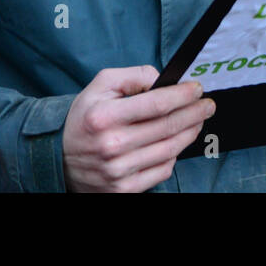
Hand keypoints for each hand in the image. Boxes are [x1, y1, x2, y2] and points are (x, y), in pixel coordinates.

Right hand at [61, 65, 215, 192]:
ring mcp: (118, 171)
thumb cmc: (85, 117)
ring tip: (198, 121)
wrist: (58, 157)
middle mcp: (111, 145)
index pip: (156, 104)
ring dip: (190, 132)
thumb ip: (133, 76)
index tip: (198, 88)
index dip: (183, 95)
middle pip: (168, 126)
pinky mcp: (123, 189)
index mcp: (104, 117)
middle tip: (208, 104)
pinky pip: (162, 171)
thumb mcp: (100, 86)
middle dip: (194, 113)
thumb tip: (162, 80)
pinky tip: (176, 142)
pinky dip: (174, 155)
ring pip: (170, 149)